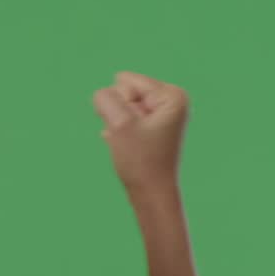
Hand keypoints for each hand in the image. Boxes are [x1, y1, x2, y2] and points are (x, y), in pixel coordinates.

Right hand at [92, 71, 188, 193]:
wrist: (150, 193)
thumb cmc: (140, 160)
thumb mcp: (119, 124)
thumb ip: (106, 98)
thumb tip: (102, 93)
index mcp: (172, 95)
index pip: (126, 82)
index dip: (119, 105)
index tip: (133, 129)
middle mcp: (172, 100)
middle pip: (125, 91)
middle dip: (118, 112)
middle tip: (129, 137)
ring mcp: (163, 114)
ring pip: (121, 105)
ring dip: (116, 122)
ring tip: (128, 142)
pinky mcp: (153, 126)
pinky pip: (125, 117)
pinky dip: (119, 130)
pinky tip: (125, 146)